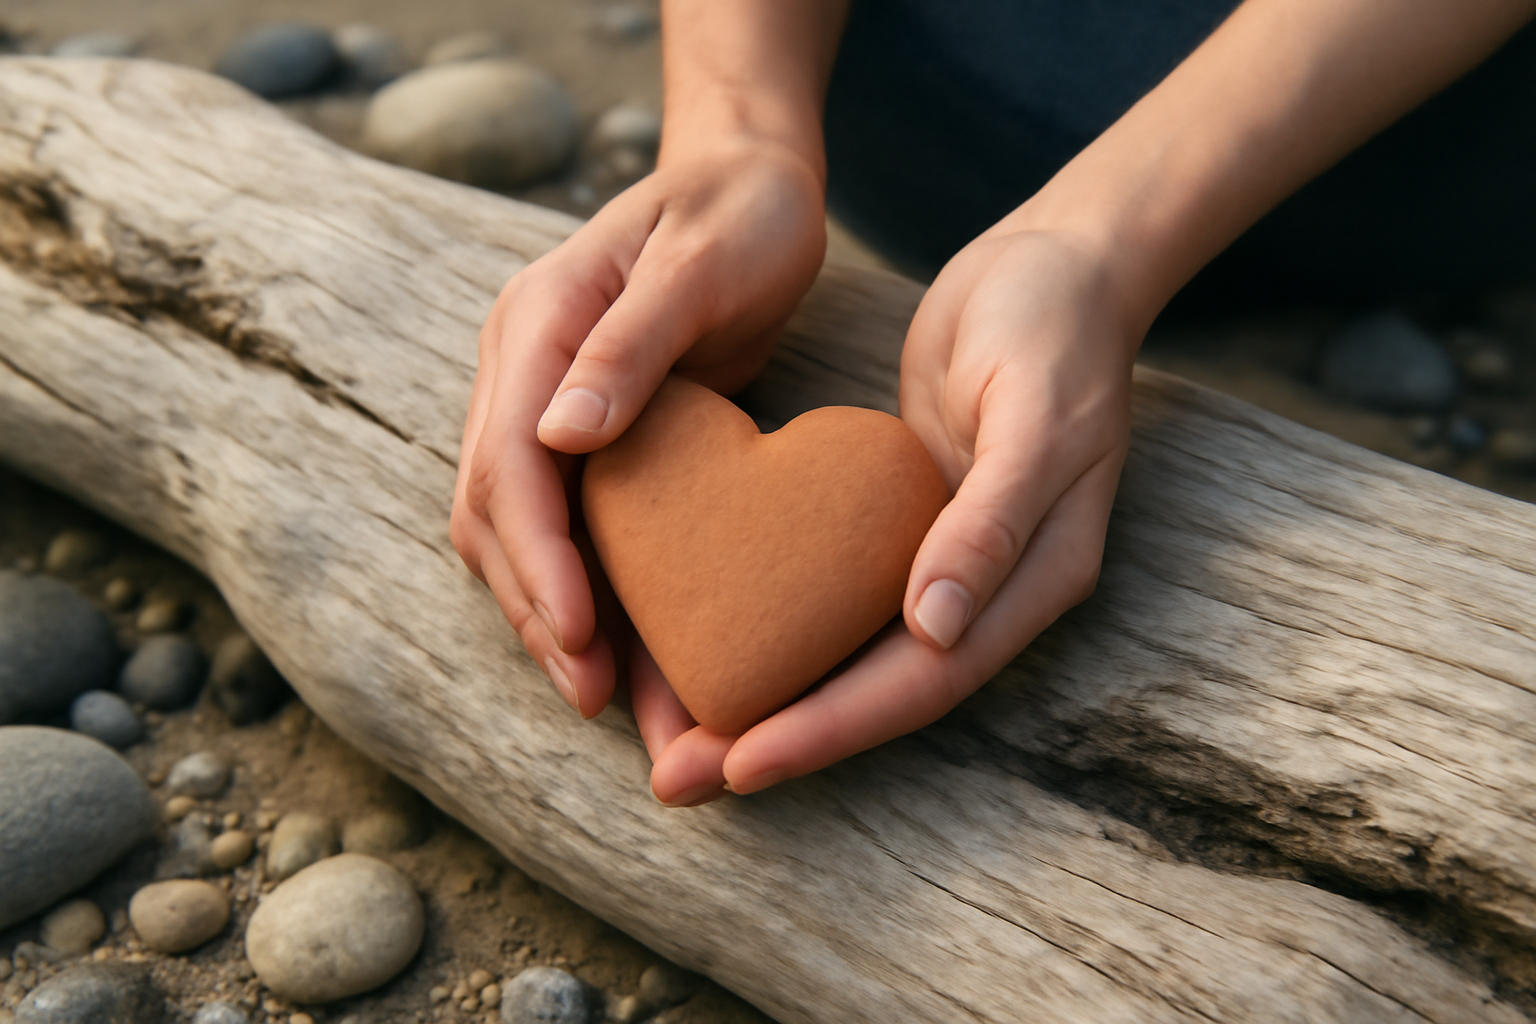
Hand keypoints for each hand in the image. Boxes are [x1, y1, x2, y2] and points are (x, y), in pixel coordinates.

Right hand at [450, 138, 826, 718]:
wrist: (752, 181)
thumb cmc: (741, 211)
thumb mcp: (699, 262)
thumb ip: (629, 344)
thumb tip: (558, 436)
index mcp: (535, 327)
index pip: (509, 462)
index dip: (539, 558)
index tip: (580, 636)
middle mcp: (521, 373)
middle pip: (497, 514)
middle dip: (540, 611)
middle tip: (597, 699)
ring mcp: (545, 404)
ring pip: (521, 533)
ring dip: (558, 618)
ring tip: (615, 701)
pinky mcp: (586, 435)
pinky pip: (571, 525)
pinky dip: (593, 590)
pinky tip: (631, 650)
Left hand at [646, 227, 1139, 803]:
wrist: (1054, 264)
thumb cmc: (1056, 330)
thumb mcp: (1037, 418)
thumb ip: (993, 524)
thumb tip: (935, 631)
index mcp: (1031, 580)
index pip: (924, 682)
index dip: (833, 728)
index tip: (744, 762)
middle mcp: (983, 591)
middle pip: (875, 690)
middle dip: (781, 739)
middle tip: (678, 779)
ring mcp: (938, 560)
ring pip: (848, 654)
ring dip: (769, 699)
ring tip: (675, 737)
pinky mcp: (895, 523)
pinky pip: (832, 593)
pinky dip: (776, 627)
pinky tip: (709, 638)